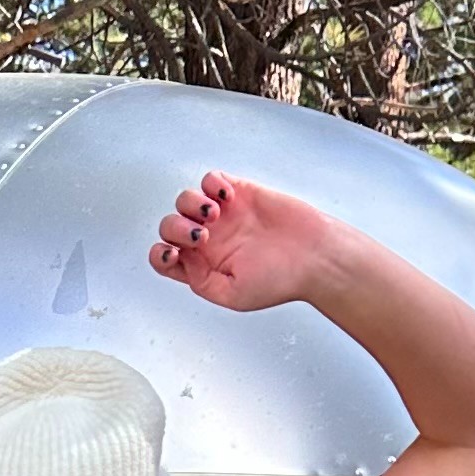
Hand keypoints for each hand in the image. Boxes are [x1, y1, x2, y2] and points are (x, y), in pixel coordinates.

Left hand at [149, 171, 338, 313]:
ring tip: (215, 214)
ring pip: (184, 199)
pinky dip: (212, 183)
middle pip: (169, 226)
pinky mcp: (238, 193)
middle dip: (177, 228)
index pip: (164, 258)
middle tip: (202, 235)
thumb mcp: (234, 296)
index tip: (176, 254)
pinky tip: (228, 197)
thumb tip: (182, 259)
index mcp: (204, 267)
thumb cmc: (281, 279)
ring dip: (191, 204)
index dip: (161, 254)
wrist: (314, 255)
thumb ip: (201, 282)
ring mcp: (222, 215)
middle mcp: (209, 240)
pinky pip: (210, 179)